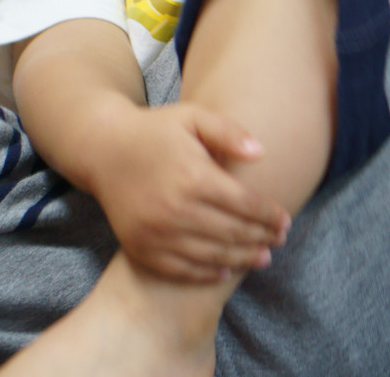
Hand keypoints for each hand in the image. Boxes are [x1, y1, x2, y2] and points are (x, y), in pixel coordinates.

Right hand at [88, 101, 290, 282]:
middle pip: (232, 232)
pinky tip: (225, 270)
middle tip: (280, 240)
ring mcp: (156, 233)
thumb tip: (261, 152)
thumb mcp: (193, 117)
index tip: (286, 221)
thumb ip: (229, 132)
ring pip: (211, 255)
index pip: (245, 204)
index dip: (270, 216)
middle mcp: (176, 209)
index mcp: (194, 177)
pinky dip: (205, 274)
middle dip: (261, 238)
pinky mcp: (139, 247)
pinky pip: (179, 269)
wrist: (103, 150)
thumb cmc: (156, 130)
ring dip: (241, 259)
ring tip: (262, 258)